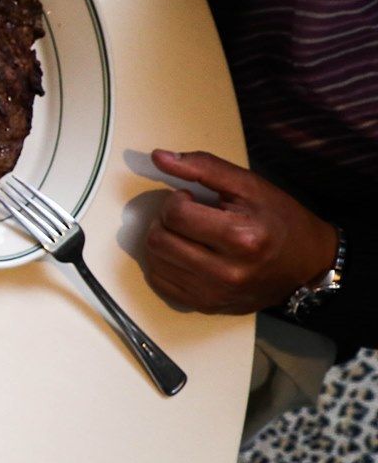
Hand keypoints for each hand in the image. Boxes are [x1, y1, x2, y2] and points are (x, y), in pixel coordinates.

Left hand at [144, 150, 337, 313]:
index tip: (191, 198)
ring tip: (186, 234)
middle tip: (185, 215)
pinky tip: (184, 253)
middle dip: (165, 220)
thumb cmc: (280, 220)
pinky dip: (164, 263)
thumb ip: (204, 167)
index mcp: (242, 238)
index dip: (176, 200)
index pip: (175, 215)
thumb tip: (158, 156)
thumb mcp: (251, 186)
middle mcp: (226, 272)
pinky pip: (160, 282)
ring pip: (154, 261)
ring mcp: (214, 293)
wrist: (308, 266)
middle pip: (158, 240)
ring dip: (162, 241)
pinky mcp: (205, 306)